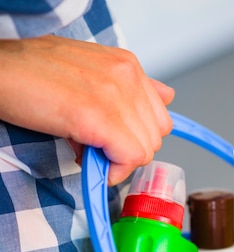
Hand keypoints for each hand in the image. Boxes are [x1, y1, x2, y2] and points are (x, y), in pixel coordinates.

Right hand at [0, 35, 174, 185]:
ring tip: (86, 148)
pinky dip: (113, 170)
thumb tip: (167, 96)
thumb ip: (130, 87)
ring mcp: (112, 95)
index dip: (138, 137)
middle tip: (97, 147)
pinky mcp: (95, 116)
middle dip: (129, 150)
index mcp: (127, 65)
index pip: (160, 117)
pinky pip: (129, 157)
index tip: (115, 142)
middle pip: (156, 136)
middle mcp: (126, 76)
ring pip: (145, 150)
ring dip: (118, 161)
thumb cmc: (33, 73)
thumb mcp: (90, 72)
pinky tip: (88, 161)